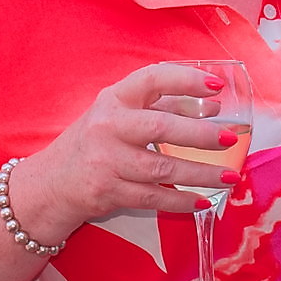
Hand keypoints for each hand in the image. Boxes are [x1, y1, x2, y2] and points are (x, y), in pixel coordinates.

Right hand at [17, 63, 240, 234]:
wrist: (50, 185)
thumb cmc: (95, 144)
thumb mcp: (119, 116)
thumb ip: (161, 107)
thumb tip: (212, 110)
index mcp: (114, 99)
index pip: (151, 79)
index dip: (185, 80)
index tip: (217, 87)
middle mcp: (107, 126)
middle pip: (160, 127)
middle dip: (199, 134)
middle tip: (230, 139)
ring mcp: (105, 161)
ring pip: (161, 168)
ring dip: (200, 174)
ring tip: (230, 177)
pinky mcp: (107, 192)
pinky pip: (153, 197)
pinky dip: (181, 200)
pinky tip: (202, 201)